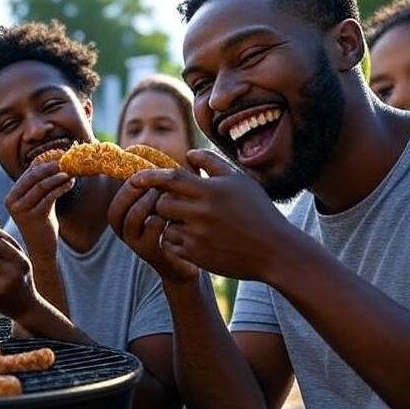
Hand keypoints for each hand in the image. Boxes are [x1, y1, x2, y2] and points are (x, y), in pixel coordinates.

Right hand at [4, 162, 73, 255]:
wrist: (41, 247)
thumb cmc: (40, 222)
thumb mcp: (37, 201)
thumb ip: (38, 184)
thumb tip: (44, 159)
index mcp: (11, 197)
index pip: (27, 174)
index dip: (43, 164)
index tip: (58, 158)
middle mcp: (12, 202)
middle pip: (33, 177)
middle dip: (50, 167)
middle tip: (65, 161)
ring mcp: (21, 210)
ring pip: (42, 186)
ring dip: (58, 177)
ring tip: (70, 172)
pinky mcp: (33, 217)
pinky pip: (49, 197)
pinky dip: (61, 188)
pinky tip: (70, 183)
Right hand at [108, 180, 198, 283]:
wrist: (195, 254)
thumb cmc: (180, 220)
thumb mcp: (166, 198)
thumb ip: (155, 179)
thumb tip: (140, 147)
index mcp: (127, 216)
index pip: (116, 198)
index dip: (129, 184)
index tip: (151, 174)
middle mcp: (125, 231)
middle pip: (116, 209)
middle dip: (135, 192)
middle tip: (156, 182)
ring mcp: (136, 244)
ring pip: (132, 219)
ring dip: (148, 203)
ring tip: (167, 196)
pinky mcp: (151, 254)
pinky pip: (149, 234)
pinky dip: (161, 220)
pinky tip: (176, 214)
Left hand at [131, 149, 297, 281]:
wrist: (275, 252)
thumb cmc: (258, 212)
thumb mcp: (240, 182)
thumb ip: (212, 164)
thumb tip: (187, 154)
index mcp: (211, 191)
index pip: (170, 178)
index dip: (148, 177)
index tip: (134, 179)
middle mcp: (201, 212)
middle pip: (162, 203)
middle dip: (166, 203)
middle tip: (184, 206)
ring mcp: (197, 235)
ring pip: (165, 224)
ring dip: (173, 223)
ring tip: (197, 224)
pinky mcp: (195, 255)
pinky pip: (170, 243)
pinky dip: (176, 240)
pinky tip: (196, 239)